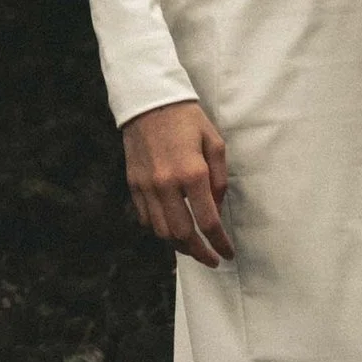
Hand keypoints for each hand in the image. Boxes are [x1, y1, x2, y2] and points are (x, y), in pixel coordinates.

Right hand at [123, 100, 233, 265]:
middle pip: (182, 235)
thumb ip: (219, 178)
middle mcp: (167, 184)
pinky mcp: (134, 185)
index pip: (208, 221)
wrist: (149, 102)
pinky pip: (146, 219)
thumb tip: (216, 208)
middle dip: (199, 253)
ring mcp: (147, 186)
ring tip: (193, 247)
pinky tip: (172, 229)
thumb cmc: (187, 119)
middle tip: (212, 259)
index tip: (227, 253)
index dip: (219, 242)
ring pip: (161, 232)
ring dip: (179, 245)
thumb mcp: (214, 142)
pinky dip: (160, 230)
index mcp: (192, 172)